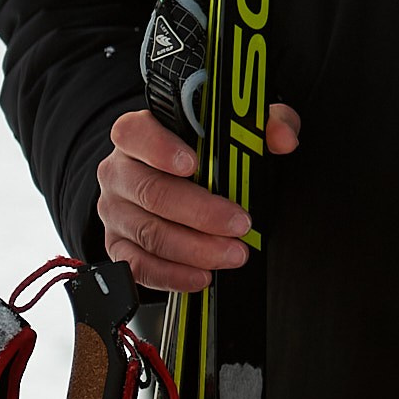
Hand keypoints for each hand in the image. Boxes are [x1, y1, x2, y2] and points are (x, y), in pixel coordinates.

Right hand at [96, 103, 300, 291]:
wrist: (168, 180)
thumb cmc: (202, 150)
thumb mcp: (236, 127)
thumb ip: (263, 123)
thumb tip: (283, 138)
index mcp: (138, 134)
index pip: (135, 132)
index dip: (161, 148)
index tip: (193, 164)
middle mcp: (120, 171)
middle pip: (151, 191)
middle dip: (200, 212)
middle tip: (239, 224)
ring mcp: (114, 210)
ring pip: (148, 233)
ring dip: (194, 248)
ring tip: (232, 253)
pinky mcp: (117, 245)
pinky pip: (138, 266)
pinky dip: (172, 275)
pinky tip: (201, 275)